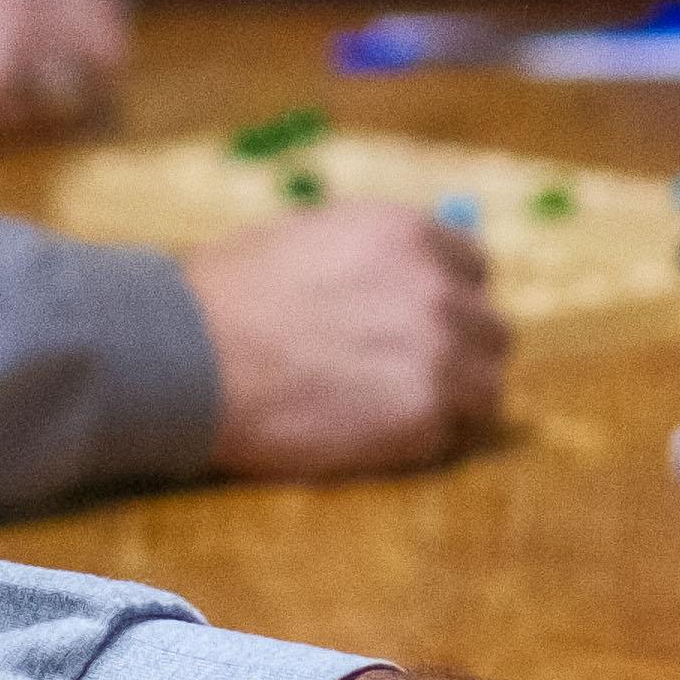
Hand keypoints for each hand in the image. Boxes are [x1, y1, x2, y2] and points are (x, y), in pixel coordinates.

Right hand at [192, 203, 507, 477]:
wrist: (188, 356)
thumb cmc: (226, 298)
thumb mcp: (307, 240)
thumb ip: (373, 255)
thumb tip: (416, 271)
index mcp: (410, 235)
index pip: (473, 270)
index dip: (448, 300)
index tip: (421, 326)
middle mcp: (436, 288)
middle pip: (491, 331)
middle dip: (458, 354)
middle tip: (410, 379)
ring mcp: (437, 354)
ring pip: (485, 390)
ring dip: (449, 405)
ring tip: (389, 416)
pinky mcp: (422, 417)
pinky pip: (447, 438)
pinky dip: (416, 444)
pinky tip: (365, 438)